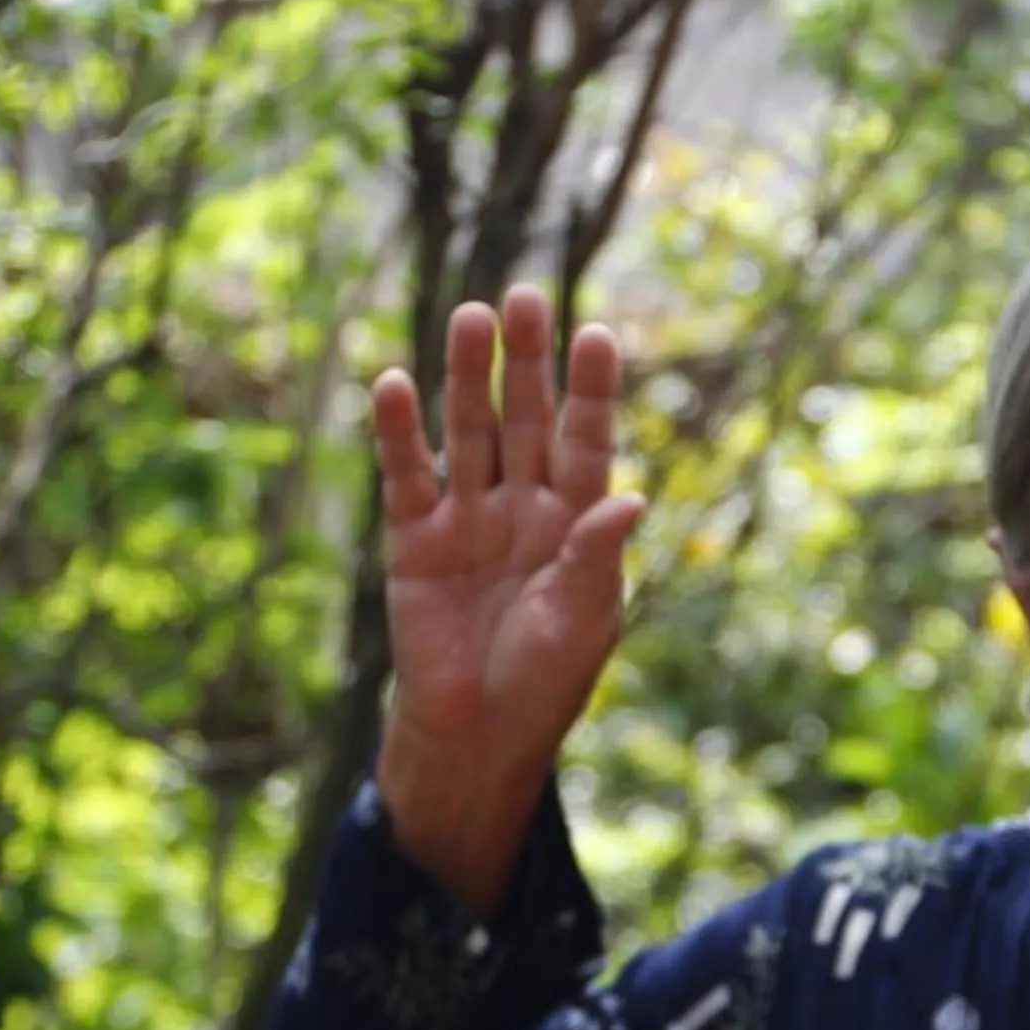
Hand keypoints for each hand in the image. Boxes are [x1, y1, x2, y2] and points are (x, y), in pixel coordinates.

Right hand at [370, 286, 642, 908]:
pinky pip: (407, 476)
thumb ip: (598, 555)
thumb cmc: (545, 680)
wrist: (477, 734)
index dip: (591, 389)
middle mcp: (523, 505)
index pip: (587, 439)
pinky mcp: (415, 539)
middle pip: (526, 418)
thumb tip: (632, 498)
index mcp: (577, 520)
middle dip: (526, 361)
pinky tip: (397, 383)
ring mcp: (467, 516)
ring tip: (470, 316)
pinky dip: (400, 433)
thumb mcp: (584, 619)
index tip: (598, 334)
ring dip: (467, 378)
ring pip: (469, 432)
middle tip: (525, 296)